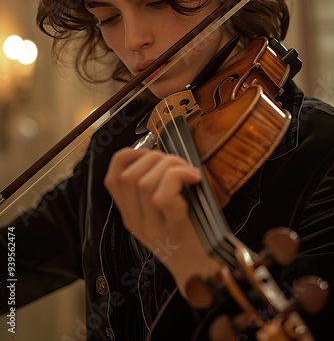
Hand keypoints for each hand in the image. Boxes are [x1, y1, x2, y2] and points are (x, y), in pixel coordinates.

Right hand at [104, 147, 219, 299]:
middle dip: (156, 157)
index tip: (149, 150)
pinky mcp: (172, 229)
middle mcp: (136, 222)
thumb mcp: (162, 213)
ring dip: (170, 165)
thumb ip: (155, 189)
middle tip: (178, 163)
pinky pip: (163, 195)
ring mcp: (152, 227)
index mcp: (131, 216)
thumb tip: (161, 156)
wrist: (204, 272)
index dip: (128, 156)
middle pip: (131, 176)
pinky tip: (194, 178)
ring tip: (188, 171)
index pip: (113, 179)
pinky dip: (179, 176)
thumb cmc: (189, 235)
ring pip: (145, 182)